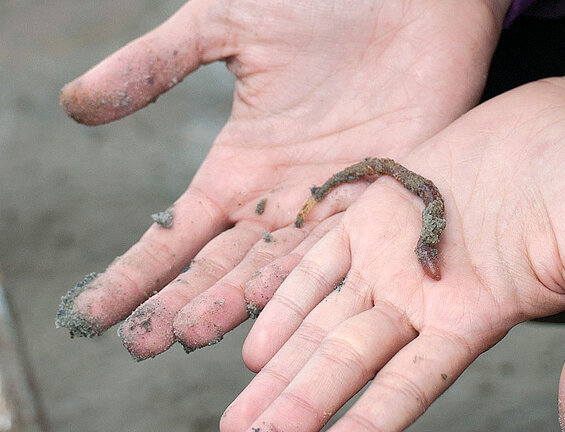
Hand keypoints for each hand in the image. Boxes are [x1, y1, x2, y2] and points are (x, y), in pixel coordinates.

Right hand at [55, 0, 509, 358]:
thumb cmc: (319, 1)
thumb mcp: (225, 27)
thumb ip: (156, 65)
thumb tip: (74, 104)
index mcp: (239, 169)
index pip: (177, 235)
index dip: (134, 274)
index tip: (92, 312)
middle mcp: (280, 201)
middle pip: (219, 267)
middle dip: (177, 304)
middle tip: (137, 342)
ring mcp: (330, 206)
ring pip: (274, 271)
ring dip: (232, 306)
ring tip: (190, 335)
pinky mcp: (381, 199)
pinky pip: (337, 249)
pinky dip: (302, 278)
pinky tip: (269, 303)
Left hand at [221, 58, 564, 430]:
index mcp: (473, 320)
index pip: (409, 385)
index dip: (368, 421)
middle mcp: (424, 299)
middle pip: (349, 360)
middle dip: (299, 402)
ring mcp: (395, 256)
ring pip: (324, 318)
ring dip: (280, 361)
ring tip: (238, 410)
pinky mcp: (377, 211)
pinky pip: (320, 256)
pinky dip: (287, 293)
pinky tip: (254, 334)